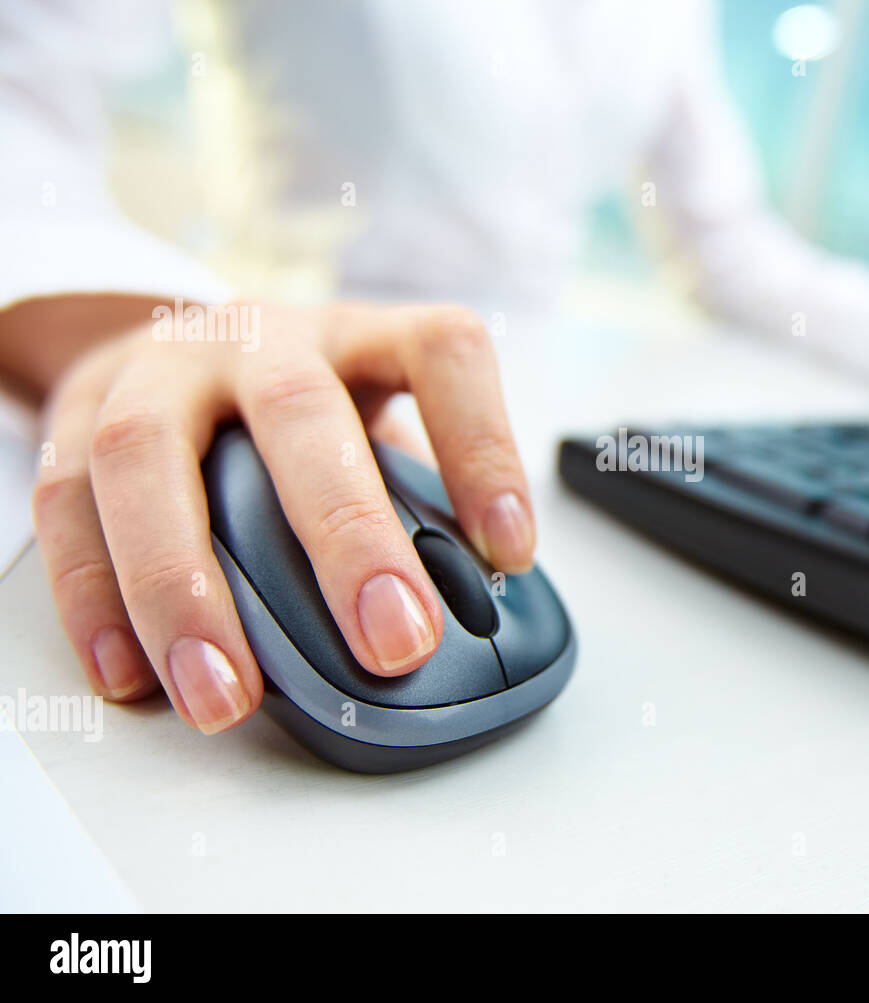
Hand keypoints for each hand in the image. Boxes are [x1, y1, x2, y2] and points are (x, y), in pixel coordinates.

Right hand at [30, 301, 534, 733]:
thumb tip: (468, 604)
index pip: (439, 352)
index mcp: (361, 335)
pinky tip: (132, 675)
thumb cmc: (303, 410)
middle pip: (299, 408)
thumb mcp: (374, 424)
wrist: (177, 348)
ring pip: (149, 456)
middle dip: (348, 534)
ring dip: (185, 588)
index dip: (484, 446)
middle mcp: (262, 338)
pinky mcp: (77, 413)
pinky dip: (94, 597)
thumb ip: (412, 497)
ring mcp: (161, 368)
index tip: (512, 552)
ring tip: (227, 696)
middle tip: (394, 643)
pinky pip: (66, 503)